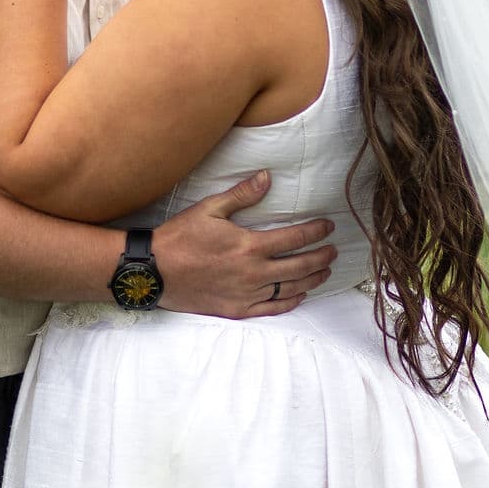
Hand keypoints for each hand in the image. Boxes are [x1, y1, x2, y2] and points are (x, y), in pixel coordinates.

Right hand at [150, 170, 338, 317]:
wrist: (155, 271)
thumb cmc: (180, 237)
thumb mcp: (209, 208)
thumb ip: (242, 194)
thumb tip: (266, 178)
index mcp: (249, 245)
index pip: (295, 238)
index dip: (316, 232)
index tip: (328, 227)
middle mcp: (253, 272)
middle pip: (300, 266)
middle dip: (321, 257)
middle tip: (333, 251)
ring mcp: (246, 294)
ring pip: (290, 288)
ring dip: (311, 280)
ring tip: (324, 272)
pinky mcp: (236, 309)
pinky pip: (271, 308)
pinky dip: (290, 302)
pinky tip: (299, 295)